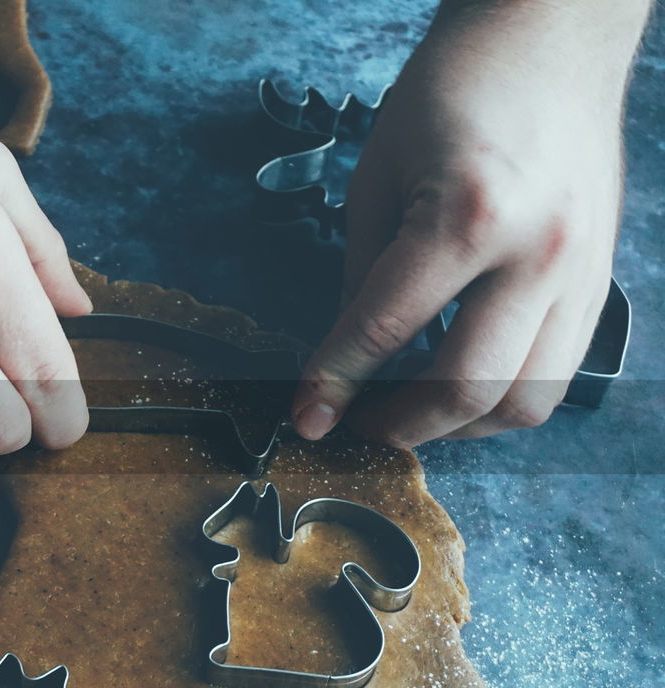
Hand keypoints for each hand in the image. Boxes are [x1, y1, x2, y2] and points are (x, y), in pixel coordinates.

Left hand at [291, 0, 647, 447]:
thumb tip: (350, 354)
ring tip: (409, 412)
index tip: (307, 417)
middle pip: (469, 390)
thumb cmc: (455, 90)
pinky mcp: (600, 280)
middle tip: (358, 425)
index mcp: (467, 217)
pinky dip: (503, 394)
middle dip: (400, 426)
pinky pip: (557, 371)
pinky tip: (460, 381)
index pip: (386, 328)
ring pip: (526, 401)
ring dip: (459, 427)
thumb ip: (364, 275)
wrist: (550, 39)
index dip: (335, 383)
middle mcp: (537, 254)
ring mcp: (581, 272)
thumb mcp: (378, 176)